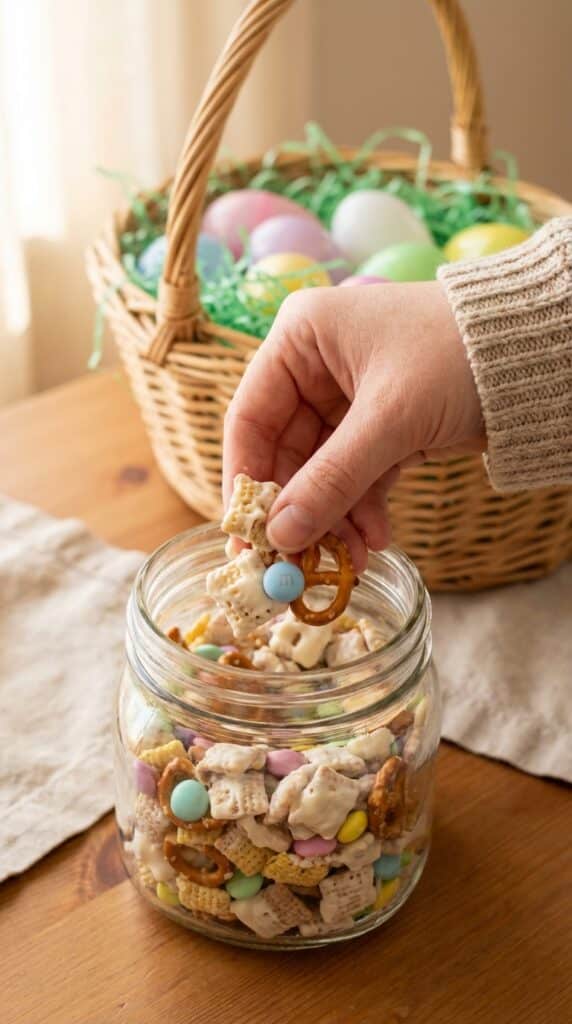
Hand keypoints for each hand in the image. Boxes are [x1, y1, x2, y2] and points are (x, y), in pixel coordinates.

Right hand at [223, 281, 484, 570]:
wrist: (536, 353)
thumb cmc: (455, 356)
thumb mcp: (389, 421)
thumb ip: (331, 480)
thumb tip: (281, 535)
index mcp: (301, 340)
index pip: (250, 418)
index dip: (244, 480)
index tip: (245, 535)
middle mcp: (316, 367)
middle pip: (285, 453)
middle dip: (299, 510)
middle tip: (295, 565)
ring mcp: (347, 399)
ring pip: (322, 472)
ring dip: (334, 518)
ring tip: (350, 562)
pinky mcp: (380, 426)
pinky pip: (356, 476)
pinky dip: (362, 509)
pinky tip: (374, 540)